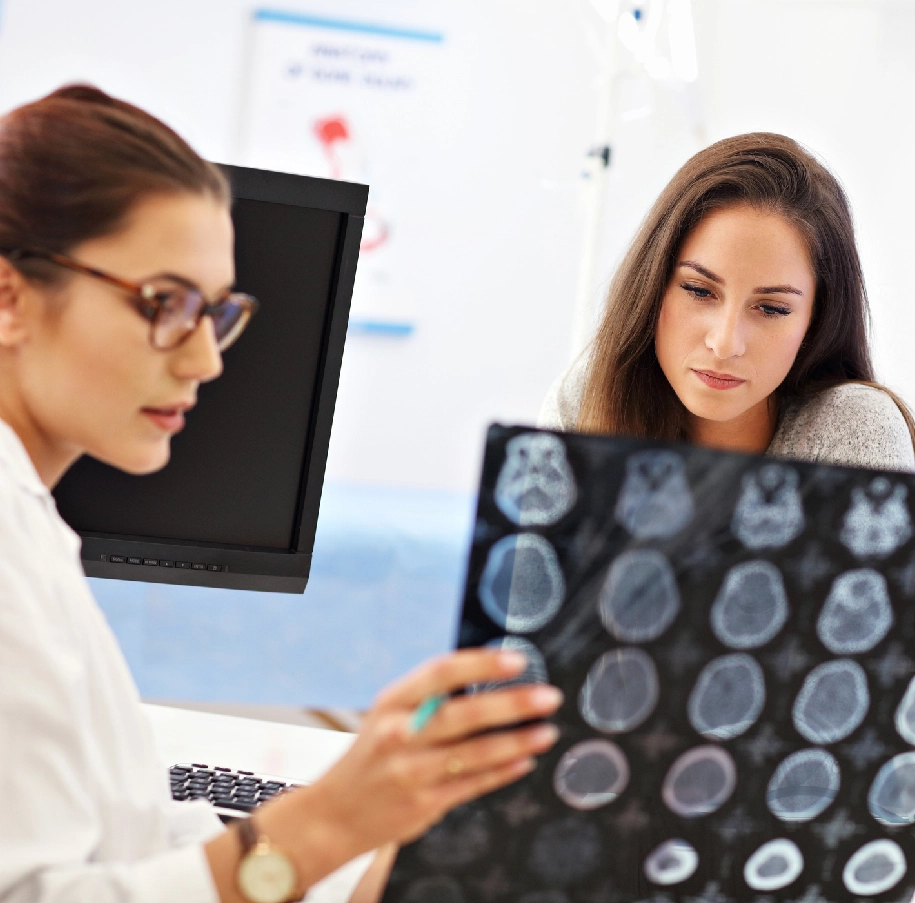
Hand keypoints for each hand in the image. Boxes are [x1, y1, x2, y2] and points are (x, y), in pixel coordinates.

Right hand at [207, 648, 562, 901]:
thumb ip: (431, 695)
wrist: (335, 812)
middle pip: (463, 714)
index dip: (481, 664)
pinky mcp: (425, 805)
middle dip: (511, 704)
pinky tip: (525, 761)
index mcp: (392, 701)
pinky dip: (503, 772)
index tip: (517, 659)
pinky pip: (474, 785)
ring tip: (547, 731)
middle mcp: (400, 735)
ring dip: (518, 742)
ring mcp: (412, 772)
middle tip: (548, 696)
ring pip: (475, 754)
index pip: (440, 673)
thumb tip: (490, 672)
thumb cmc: (374, 751)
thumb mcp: (390, 711)